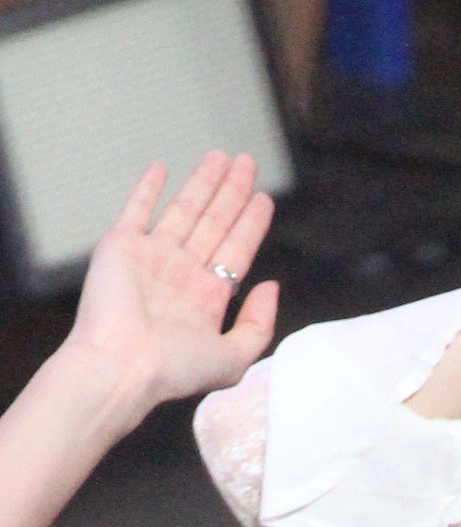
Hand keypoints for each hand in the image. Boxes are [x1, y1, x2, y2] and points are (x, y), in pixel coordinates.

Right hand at [66, 151, 277, 419]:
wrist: (121, 364)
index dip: (252, 223)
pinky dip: (147, 188)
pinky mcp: (121, 245)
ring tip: (222, 156)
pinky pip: (137, 208)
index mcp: (207, 298)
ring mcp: (151, 257)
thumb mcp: (233, 360)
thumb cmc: (174, 370)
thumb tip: (272, 286)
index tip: (264, 197)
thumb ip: (258, 326)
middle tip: (248, 162)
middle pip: (215, 223)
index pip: (237, 250)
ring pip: (184, 210)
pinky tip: (161, 167)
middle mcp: (181, 274)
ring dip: (202, 182)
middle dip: (232, 192)